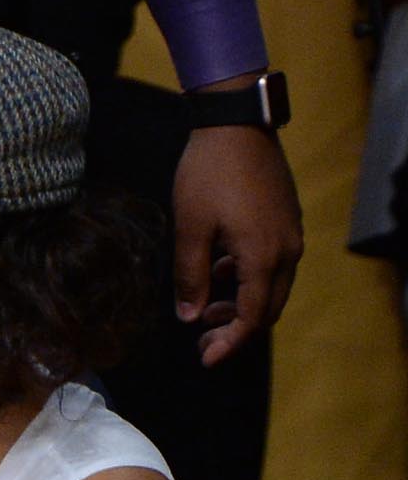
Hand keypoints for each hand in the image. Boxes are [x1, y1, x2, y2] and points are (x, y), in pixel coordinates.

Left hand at [171, 120, 302, 366]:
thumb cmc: (208, 173)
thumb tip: (189, 317)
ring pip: (272, 287)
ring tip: (206, 311)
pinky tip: (220, 273)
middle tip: (202, 342)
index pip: (252, 318)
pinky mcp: (286, 218)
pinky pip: (274, 263)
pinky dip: (248, 280)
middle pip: (268, 308)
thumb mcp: (190, 230)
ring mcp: (290, 232)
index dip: (229, 344)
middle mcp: (287, 249)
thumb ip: (190, 279)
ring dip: (242, 305)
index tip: (205, 359)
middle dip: (236, 331)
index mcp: (264, 257)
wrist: (236, 120)